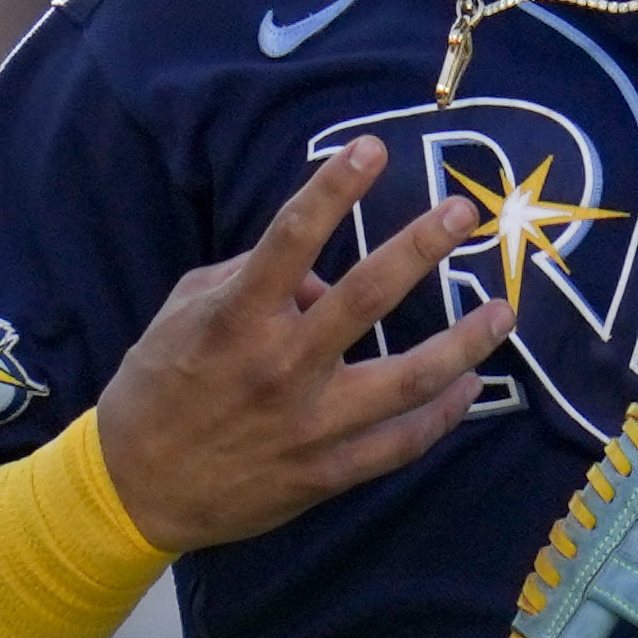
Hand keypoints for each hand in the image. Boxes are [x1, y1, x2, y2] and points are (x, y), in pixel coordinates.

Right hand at [98, 141, 513, 548]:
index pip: (291, 238)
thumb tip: (321, 275)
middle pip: (368, 297)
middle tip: (464, 212)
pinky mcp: (327, 472)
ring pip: (409, 380)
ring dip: (464, 342)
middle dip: (421, 247)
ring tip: (501, 311)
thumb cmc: (158, 388)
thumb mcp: (185, 312)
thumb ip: (250, 277)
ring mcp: (310, 424)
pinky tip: (469, 386)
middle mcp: (280, 366)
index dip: (334, 187)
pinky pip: (402, 442)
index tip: (371, 148)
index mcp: (236, 318)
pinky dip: (442, 414)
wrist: (136, 489)